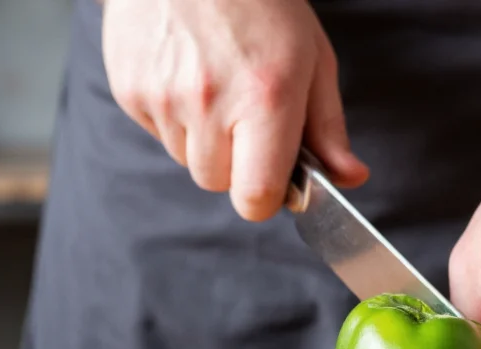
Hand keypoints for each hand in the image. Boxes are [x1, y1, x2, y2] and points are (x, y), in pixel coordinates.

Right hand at [102, 0, 368, 220]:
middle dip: (237, 164)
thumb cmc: (261, 4)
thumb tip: (351, 178)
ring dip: (205, 141)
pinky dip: (175, 118)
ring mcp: (163, 96)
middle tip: (247, 117)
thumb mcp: (312, 60)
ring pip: (187, 160)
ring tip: (217, 87)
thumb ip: (328, 128)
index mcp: (266, 98)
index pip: (256, 198)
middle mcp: (210, 101)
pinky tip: (188, 76)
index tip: (274, 182)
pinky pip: (158, 133)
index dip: (267, 198)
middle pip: (219, 184)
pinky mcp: (129, 89)